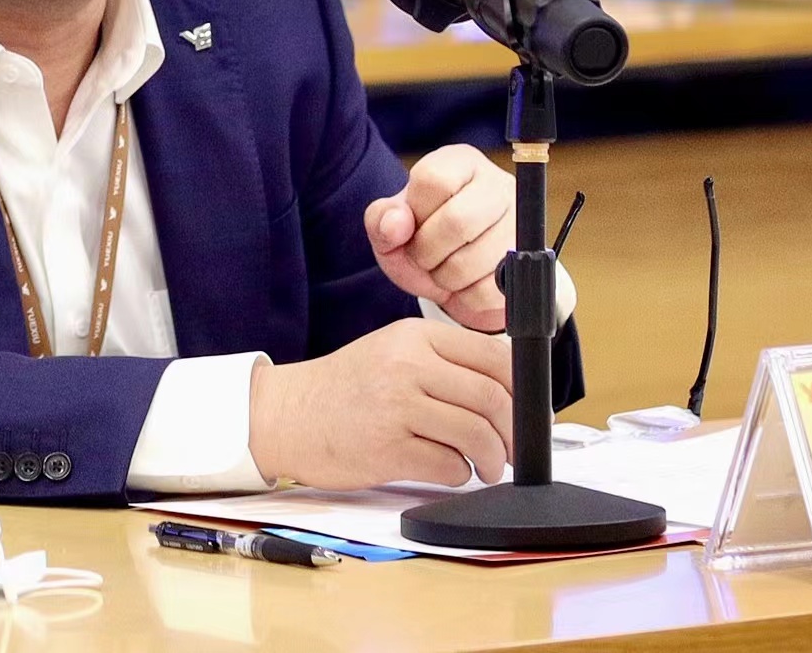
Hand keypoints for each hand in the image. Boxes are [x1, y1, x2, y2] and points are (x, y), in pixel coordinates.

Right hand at [249, 318, 513, 488]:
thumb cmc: (345, 388)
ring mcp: (397, 406)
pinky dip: (459, 474)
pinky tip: (449, 471)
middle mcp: (408, 365)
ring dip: (491, 459)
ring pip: (476, 435)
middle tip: (510, 450)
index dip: (521, 391)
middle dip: (513, 432)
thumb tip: (506, 394)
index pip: (494, 357)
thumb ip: (443, 363)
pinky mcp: (386, 449)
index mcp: (416, 336)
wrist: (285, 414)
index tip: (525, 413)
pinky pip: (448, 466)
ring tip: (484, 466)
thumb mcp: (393, 353)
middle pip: (491, 398)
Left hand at [365, 146, 517, 330]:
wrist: (462, 277)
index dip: (415, 213)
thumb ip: (382, 220)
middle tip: (424, 257)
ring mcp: (521, 223)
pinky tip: (465, 285)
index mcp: (459, 163)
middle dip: (428, 251)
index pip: (433, 179)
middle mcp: (496, 184)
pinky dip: (468, 298)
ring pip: (476, 260)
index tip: (412, 225)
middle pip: (458, 221)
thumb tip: (397, 223)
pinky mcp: (530, 263)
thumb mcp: (391, 227)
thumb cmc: (424, 240)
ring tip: (444, 270)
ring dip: (446, 277)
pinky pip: (492, 290)